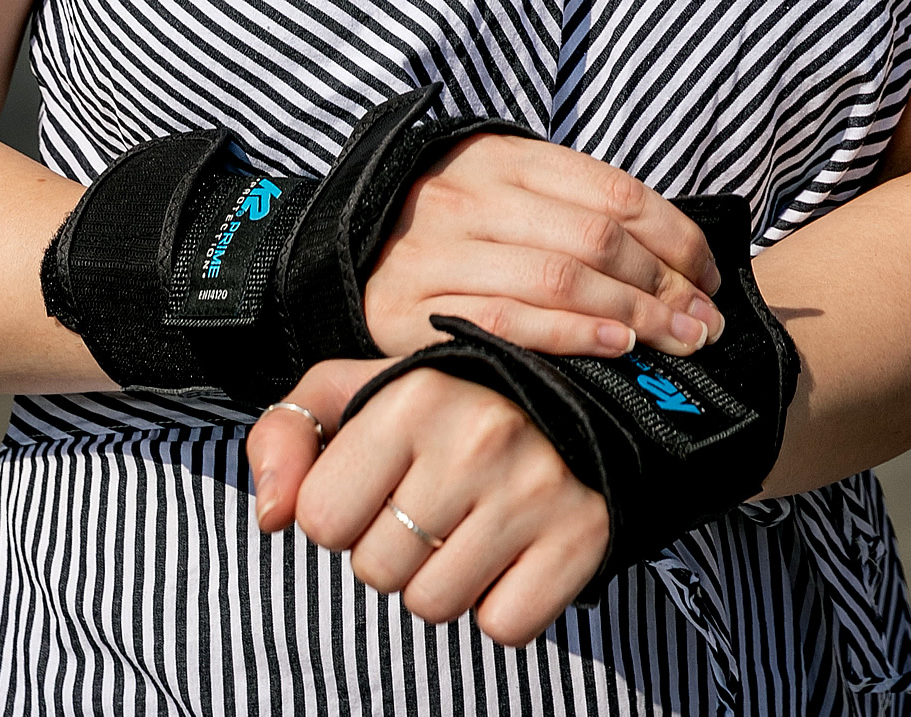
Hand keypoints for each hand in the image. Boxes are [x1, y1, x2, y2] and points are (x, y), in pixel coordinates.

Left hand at [246, 359, 609, 646]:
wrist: (569, 406)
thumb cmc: (443, 406)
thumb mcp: (350, 391)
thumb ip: (286, 436)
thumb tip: (271, 518)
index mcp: (411, 399)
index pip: (320, 520)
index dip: (341, 515)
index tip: (378, 487)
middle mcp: (477, 439)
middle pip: (375, 571)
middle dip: (391, 551)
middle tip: (429, 508)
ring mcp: (535, 490)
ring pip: (433, 605)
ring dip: (439, 582)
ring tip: (466, 529)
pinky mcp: (582, 537)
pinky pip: (503, 627)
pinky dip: (498, 606)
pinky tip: (508, 554)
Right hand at [365, 133, 724, 357]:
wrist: (345, 258)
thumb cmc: (443, 237)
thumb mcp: (502, 197)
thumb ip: (570, 213)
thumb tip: (673, 260)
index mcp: (502, 160)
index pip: (614, 194)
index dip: (677, 239)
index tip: (710, 278)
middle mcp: (470, 200)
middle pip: (596, 239)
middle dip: (666, 285)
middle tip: (703, 324)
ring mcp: (437, 254)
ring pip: (559, 278)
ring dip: (635, 314)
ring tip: (679, 341)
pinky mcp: (411, 311)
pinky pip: (507, 321)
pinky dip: (571, 335)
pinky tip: (617, 347)